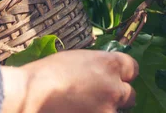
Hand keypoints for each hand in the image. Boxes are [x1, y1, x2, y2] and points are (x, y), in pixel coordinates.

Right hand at [0, 50, 138, 112]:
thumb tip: (103, 72)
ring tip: (88, 107)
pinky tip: (81, 111)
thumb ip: (97, 65)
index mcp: (110, 64)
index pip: (133, 69)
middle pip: (130, 95)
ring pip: (118, 112)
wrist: (32, 95)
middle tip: (101, 98)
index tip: (116, 79)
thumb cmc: (48, 73)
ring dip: (107, 109)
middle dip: (118, 96)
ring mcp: (108, 109)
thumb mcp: (78, 58)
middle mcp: (115, 87)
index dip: (124, 75)